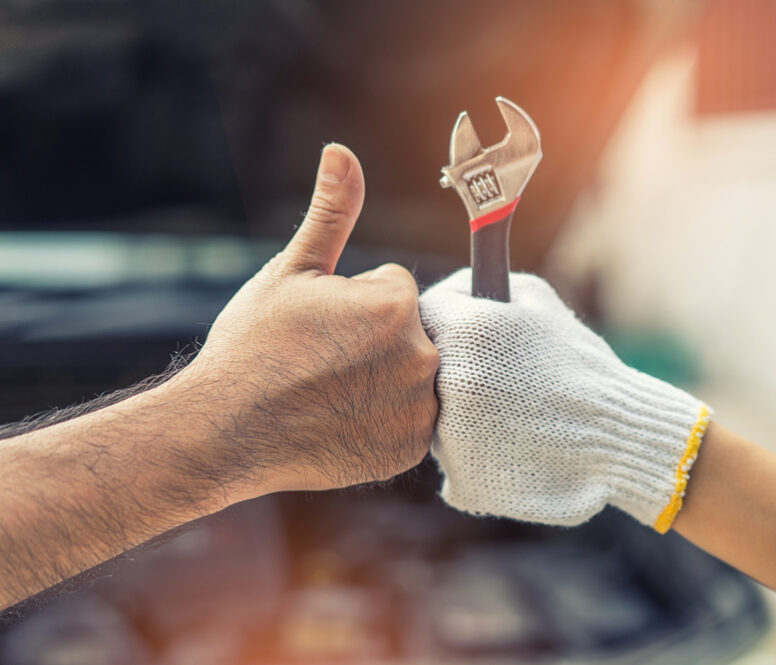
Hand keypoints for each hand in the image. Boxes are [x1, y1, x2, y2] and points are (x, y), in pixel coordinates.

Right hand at [174, 144, 438, 504]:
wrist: (224, 431)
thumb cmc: (252, 346)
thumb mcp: (291, 271)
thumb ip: (331, 213)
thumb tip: (341, 151)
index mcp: (396, 306)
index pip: (396, 288)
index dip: (354, 303)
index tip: (319, 328)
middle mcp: (421, 358)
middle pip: (409, 331)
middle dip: (374, 338)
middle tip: (323, 361)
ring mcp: (418, 410)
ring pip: (412, 372)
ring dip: (384, 376)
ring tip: (331, 389)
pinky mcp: (409, 448)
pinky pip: (411, 416)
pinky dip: (385, 416)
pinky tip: (343, 418)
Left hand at [419, 269, 708, 531]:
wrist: (621, 438)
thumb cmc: (580, 363)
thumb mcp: (536, 300)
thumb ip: (482, 286)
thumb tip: (448, 290)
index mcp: (466, 332)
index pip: (423, 314)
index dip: (444, 319)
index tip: (462, 328)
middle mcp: (449, 383)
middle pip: (419, 369)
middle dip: (449, 367)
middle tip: (493, 377)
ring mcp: (451, 436)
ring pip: (430, 417)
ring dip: (457, 411)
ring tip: (508, 413)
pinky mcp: (461, 478)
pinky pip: (451, 457)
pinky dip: (472, 451)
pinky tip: (508, 444)